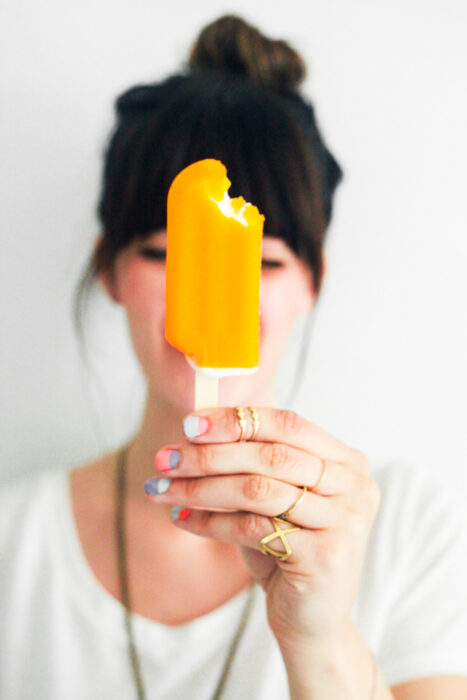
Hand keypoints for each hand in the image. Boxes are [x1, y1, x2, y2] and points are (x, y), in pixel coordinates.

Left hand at [145, 407, 380, 646]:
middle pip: (270, 455)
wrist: (312, 621)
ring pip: (258, 489)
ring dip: (201, 487)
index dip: (236, 420)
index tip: (189, 424)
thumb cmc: (289, 550)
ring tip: (162, 489)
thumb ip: (251, 463)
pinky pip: (253, 527)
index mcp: (348, 461)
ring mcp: (345, 521)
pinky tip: (182, 520)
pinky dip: (210, 522)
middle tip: (165, 458)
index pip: (288, 424)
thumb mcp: (274, 498)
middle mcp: (355, 486)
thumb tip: (194, 428)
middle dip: (209, 455)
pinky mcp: (325, 555)